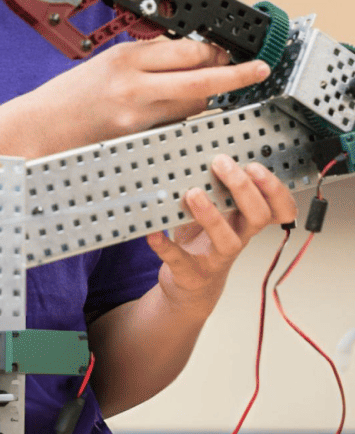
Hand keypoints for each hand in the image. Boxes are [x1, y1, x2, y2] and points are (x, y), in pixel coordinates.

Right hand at [22, 37, 271, 156]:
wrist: (40, 128)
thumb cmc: (68, 95)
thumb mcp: (106, 63)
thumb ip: (146, 59)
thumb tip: (188, 55)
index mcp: (125, 59)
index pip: (186, 51)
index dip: (214, 52)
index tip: (229, 50)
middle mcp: (134, 87)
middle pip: (201, 81)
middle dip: (235, 75)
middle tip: (257, 70)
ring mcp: (137, 117)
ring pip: (193, 107)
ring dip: (207, 99)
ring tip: (207, 93)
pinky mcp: (137, 140)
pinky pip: (174, 127)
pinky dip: (183, 119)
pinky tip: (177, 116)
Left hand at [146, 154, 297, 315]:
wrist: (190, 283)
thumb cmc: (203, 240)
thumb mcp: (216, 212)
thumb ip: (215, 187)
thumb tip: (201, 150)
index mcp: (246, 220)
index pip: (279, 207)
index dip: (275, 189)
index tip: (255, 167)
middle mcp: (238, 238)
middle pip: (258, 216)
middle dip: (243, 188)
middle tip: (222, 164)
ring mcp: (217, 258)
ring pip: (228, 241)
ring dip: (212, 216)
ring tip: (193, 194)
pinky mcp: (191, 272)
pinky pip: (179, 260)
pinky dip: (165, 246)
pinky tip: (154, 234)